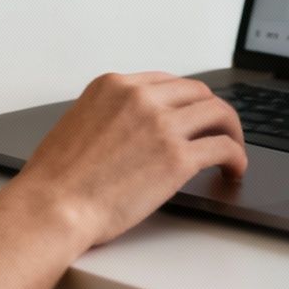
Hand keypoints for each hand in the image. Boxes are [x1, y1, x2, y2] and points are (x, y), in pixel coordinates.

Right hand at [12, 72, 248, 247]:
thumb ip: (111, 116)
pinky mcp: (177, 157)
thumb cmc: (56, 179)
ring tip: (232, 150)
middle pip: (197, 92)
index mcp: (113, 86)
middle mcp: (140, 97)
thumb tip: (134, 129)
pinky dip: (236, 157)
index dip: (186, 101)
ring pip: (218, 114)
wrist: (52, 206)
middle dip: (212, 112)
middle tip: (218, 131)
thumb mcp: (78, 123)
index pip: (167, 82)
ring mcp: (161, 125)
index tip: (192, 116)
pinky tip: (233, 169)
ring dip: (231, 131)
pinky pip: (223, 147)